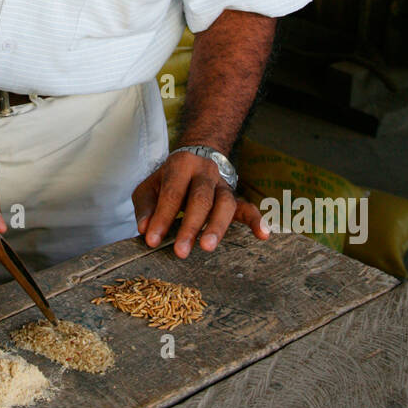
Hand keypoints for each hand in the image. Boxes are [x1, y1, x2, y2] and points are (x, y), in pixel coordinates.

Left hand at [132, 151, 269, 258]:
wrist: (196, 155)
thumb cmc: (169, 178)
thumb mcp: (150, 185)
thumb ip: (146, 206)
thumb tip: (145, 229)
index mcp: (181, 165)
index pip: (172, 193)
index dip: (162, 217)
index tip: (152, 240)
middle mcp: (205, 172)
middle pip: (200, 199)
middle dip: (190, 226)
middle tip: (181, 251)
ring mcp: (223, 185)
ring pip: (225, 204)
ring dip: (216, 227)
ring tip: (207, 247)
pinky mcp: (235, 197)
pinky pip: (248, 207)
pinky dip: (257, 220)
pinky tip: (263, 235)